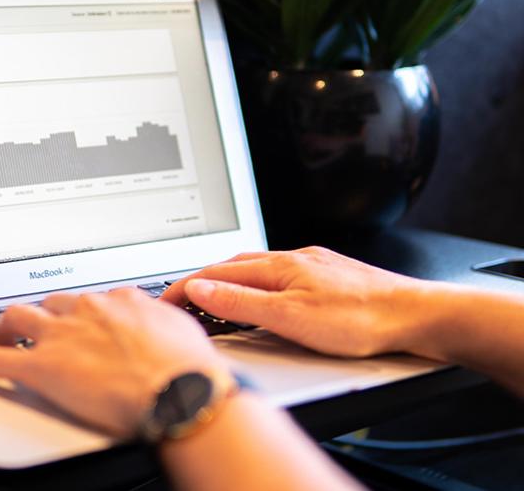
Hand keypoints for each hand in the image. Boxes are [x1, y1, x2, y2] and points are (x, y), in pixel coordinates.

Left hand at [0, 288, 229, 436]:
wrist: (180, 389)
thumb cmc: (188, 367)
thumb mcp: (182, 330)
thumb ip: (163, 322)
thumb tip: (166, 325)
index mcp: (119, 300)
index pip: (91, 299)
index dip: (82, 312)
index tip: (80, 321)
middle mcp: (87, 310)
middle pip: (52, 302)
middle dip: (42, 313)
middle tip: (38, 326)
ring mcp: (62, 335)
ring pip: (19, 316)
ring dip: (6, 325)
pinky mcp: (42, 366)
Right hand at [163, 246, 431, 357]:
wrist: (414, 315)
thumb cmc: (360, 318)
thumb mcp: (291, 318)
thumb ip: (242, 303)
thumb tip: (200, 290)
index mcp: (277, 267)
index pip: (216, 273)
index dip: (185, 286)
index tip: (164, 299)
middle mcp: (291, 259)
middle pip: (232, 266)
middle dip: (202, 280)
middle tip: (181, 299)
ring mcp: (310, 265)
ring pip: (255, 268)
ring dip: (227, 281)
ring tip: (213, 297)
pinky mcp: (325, 275)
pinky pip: (277, 273)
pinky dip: (255, 284)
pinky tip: (262, 295)